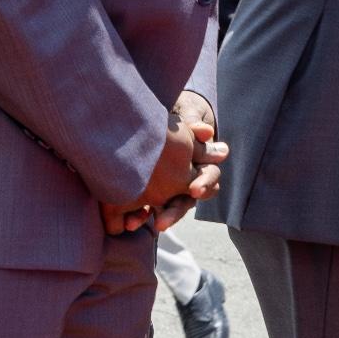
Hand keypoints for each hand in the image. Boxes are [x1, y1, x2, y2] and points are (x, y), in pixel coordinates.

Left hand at [104, 100, 228, 235]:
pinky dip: (140, 216)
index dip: (204, 184)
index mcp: (202, 161)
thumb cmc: (179, 111)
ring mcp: (170, 187)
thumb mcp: (188, 111)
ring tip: (140, 226)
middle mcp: (188, 178)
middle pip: (187, 201)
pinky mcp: (151, 191)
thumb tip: (206, 131)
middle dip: (175, 212)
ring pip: (169, 208)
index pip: (209, 177)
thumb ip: (194, 121)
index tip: (194, 190)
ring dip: (158, 218)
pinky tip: (128, 223)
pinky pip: (148, 209)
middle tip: (162, 223)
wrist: (157, 113)